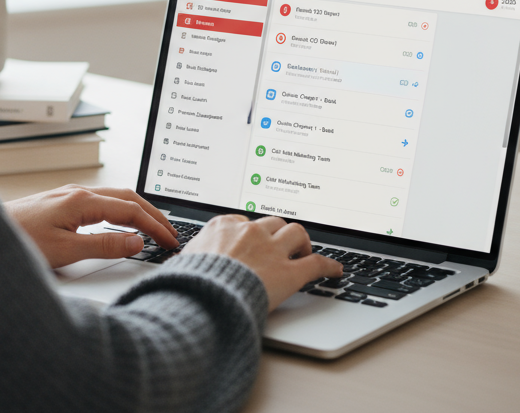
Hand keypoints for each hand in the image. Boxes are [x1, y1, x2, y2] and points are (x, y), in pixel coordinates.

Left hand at [5, 184, 179, 268]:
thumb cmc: (18, 240)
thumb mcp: (65, 251)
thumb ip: (104, 246)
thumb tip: (136, 242)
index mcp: (83, 201)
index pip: (131, 211)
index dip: (155, 226)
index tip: (170, 241)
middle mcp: (77, 193)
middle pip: (127, 198)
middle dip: (153, 214)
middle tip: (171, 232)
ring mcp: (69, 196)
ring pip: (114, 197)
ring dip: (138, 210)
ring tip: (153, 226)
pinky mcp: (61, 203)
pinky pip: (101, 202)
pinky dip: (120, 211)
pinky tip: (120, 222)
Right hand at [182, 214, 341, 309]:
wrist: (203, 298)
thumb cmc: (189, 283)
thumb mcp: (183, 261)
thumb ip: (192, 255)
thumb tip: (184, 261)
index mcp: (223, 227)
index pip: (244, 222)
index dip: (251, 233)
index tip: (254, 241)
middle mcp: (250, 233)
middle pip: (274, 222)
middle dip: (279, 233)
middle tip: (281, 246)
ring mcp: (271, 251)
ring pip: (297, 233)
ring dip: (302, 243)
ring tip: (304, 252)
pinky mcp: (289, 272)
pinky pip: (317, 263)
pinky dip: (329, 266)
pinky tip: (335, 270)